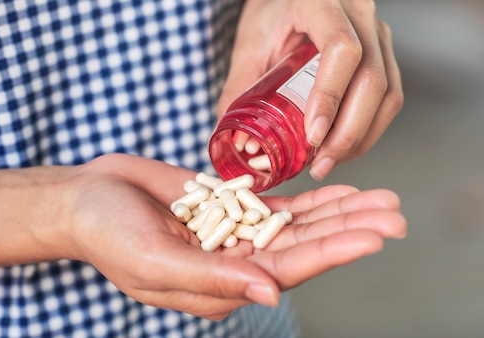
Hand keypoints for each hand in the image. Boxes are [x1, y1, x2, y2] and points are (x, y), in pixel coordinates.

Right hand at [63, 154, 405, 319]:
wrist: (86, 198)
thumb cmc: (108, 234)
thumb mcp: (154, 262)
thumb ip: (213, 279)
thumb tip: (270, 292)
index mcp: (223, 285)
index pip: (291, 268)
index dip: (335, 251)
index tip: (375, 236)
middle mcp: (240, 261)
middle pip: (309, 245)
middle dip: (354, 230)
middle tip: (397, 217)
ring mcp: (241, 232)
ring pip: (304, 223)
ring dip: (344, 211)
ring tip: (385, 200)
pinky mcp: (236, 205)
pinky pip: (284, 204)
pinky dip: (315, 198)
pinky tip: (345, 191)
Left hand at [219, 0, 403, 181]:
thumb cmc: (273, 13)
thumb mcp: (249, 43)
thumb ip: (240, 88)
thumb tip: (237, 141)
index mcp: (321, 1)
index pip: (342, 49)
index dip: (331, 95)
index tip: (313, 135)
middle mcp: (360, 14)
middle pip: (372, 79)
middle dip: (348, 131)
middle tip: (320, 164)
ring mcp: (379, 33)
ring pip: (388, 94)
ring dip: (361, 137)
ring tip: (329, 163)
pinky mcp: (386, 55)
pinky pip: (390, 98)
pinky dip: (369, 130)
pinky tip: (344, 147)